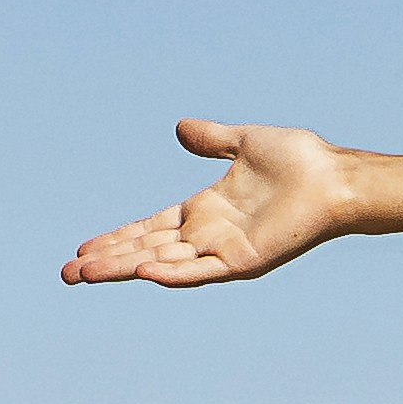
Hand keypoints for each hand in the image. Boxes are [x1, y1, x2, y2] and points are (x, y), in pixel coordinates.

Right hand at [61, 120, 357, 286]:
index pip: (148, 230)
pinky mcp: (244, 261)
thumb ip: (211, 139)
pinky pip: (201, 271)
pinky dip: (172, 273)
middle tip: (67, 273)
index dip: (116, 238)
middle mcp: (208, 235)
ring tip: (86, 276)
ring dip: (124, 269)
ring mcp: (223, 251)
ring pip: (162, 264)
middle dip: (107, 262)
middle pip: (144, 251)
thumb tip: (181, 127)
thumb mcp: (243, 142)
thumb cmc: (300, 162)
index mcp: (204, 212)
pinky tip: (143, 273)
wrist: (335, 177)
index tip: (83, 248)